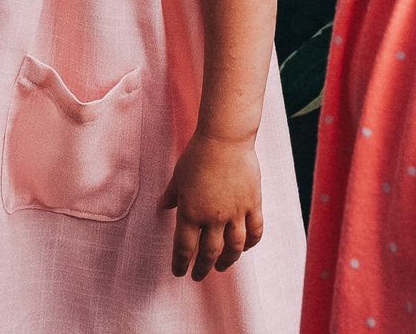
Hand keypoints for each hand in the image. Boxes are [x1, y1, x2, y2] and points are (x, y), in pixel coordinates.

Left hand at [161, 132, 263, 280]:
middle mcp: (213, 218)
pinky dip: (251, 242)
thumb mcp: (178, 176)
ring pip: (234, 247)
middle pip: (210, 252)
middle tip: (199, 275)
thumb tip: (161, 205)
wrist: (225, 139)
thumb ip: (171, 195)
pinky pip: (255, 230)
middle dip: (203, 267)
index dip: (181, 263)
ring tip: (222, 267)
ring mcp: (235, 212)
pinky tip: (245, 247)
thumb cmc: (198, 155)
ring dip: (228, 261)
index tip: (179, 272)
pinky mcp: (252, 204)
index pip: (185, 247)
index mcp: (191, 212)